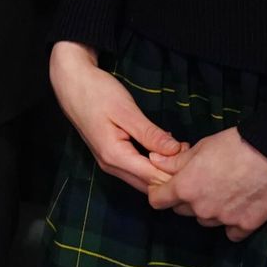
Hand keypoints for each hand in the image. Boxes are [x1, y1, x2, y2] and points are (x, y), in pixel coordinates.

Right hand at [49, 41, 186, 192]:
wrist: (71, 83)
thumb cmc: (97, 92)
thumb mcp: (126, 110)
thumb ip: (150, 134)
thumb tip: (175, 151)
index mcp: (115, 156)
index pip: (152, 178)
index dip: (175, 173)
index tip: (195, 160)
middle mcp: (111, 166)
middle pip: (148, 184)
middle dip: (171, 175)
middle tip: (193, 155)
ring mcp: (109, 163)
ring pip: (142, 178)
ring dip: (162, 170)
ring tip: (183, 151)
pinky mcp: (111, 156)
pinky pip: (136, 168)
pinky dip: (153, 163)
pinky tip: (167, 150)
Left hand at [146, 126, 266, 238]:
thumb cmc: (234, 144)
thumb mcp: (201, 147)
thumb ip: (176, 161)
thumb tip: (154, 161)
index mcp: (185, 187)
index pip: (157, 201)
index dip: (160, 193)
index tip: (167, 186)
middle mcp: (201, 208)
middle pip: (183, 210)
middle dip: (188, 198)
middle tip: (204, 181)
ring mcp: (223, 220)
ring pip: (206, 220)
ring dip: (210, 210)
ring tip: (227, 190)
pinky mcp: (245, 226)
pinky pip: (231, 231)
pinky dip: (234, 222)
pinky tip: (241, 206)